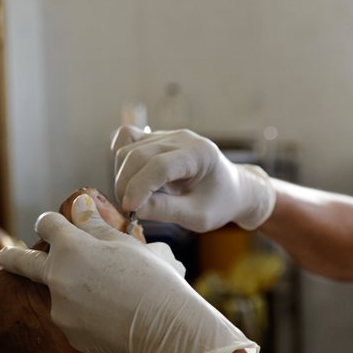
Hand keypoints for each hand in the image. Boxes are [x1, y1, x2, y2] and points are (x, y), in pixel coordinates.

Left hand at [0, 194, 258, 352]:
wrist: (166, 326)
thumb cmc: (154, 279)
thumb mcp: (129, 245)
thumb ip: (96, 225)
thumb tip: (80, 204)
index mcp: (72, 247)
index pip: (48, 224)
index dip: (52, 221)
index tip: (54, 223)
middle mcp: (57, 276)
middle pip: (23, 262)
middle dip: (12, 257)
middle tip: (2, 255)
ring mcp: (60, 308)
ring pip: (61, 293)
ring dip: (75, 291)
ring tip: (114, 296)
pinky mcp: (70, 334)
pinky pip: (75, 319)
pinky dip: (89, 316)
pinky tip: (116, 316)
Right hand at [111, 126, 275, 231]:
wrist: (232, 189)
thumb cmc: (219, 203)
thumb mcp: (198, 216)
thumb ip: (166, 211)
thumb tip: (132, 208)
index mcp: (200, 154)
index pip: (160, 165)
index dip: (140, 188)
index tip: (129, 210)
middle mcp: (183, 138)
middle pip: (138, 154)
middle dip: (126, 184)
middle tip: (128, 211)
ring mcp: (168, 135)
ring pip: (127, 147)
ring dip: (122, 175)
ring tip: (133, 199)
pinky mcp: (156, 139)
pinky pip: (127, 138)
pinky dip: (120, 158)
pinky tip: (129, 178)